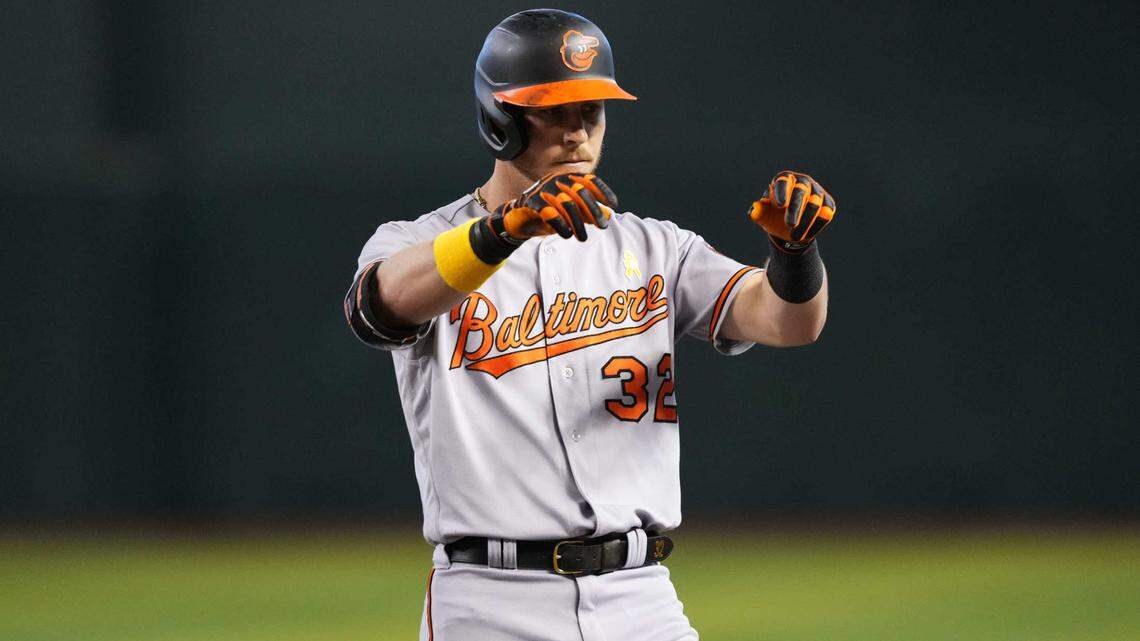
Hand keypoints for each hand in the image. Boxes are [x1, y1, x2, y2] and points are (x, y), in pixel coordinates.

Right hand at [494, 173, 616, 241]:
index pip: (588, 180)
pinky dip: (561, 226)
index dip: (603, 191)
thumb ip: (587, 212)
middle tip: (602, 226)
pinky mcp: (533, 203)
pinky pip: (551, 214)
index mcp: (566, 178)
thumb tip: (608, 215)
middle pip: (580, 193)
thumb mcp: (570, 212)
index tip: (613, 204)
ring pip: (567, 205)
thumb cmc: (547, 214)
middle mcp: (556, 180)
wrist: (519, 219)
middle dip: (594, 211)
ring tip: (583, 238)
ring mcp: (544, 190)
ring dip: (578, 224)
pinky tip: (567, 234)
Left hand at [748, 171, 836, 251]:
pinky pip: (825, 214)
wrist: (790, 227)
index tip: (779, 205)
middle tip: (789, 225)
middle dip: (795, 210)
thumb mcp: (764, 215)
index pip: (783, 182)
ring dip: (804, 223)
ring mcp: (817, 192)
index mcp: (784, 179)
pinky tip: (806, 235)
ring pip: (815, 205)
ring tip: (794, 237)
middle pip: (800, 193)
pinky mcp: (828, 204)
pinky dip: (816, 226)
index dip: (781, 192)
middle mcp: (803, 182)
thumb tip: (753, 211)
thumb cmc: (774, 216)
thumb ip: (758, 212)